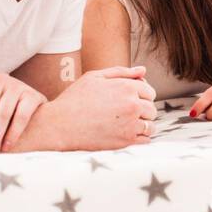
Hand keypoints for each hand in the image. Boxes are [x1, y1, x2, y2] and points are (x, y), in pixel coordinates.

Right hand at [7, 66, 156, 152]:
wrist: (59, 125)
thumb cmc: (75, 100)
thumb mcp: (94, 77)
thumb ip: (121, 72)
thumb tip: (143, 70)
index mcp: (126, 87)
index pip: (149, 91)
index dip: (141, 96)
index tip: (129, 101)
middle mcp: (132, 105)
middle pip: (151, 108)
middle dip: (142, 110)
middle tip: (124, 114)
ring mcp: (130, 124)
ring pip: (150, 125)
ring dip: (142, 125)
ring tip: (125, 125)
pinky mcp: (126, 141)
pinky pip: (145, 140)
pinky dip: (139, 138)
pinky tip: (125, 135)